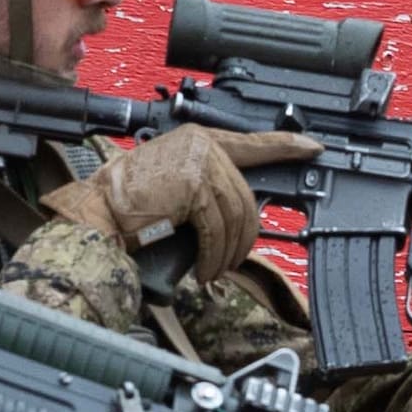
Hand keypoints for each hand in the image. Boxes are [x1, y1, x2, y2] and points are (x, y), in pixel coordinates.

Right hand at [40, 128, 273, 282]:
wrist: (98, 212)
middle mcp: (202, 145)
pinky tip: (206, 271)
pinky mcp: (195, 187)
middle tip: (230, 262)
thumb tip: (247, 215)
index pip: (252, 143)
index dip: (285, 146)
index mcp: (199, 140)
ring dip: (228, 252)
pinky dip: (214, 257)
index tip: (313, 147)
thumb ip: (210, 188)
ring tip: (214, 271)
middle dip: (244, 237)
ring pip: (235, 217)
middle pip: (245, 197)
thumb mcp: (177, 187)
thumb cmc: (130, 205)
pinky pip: (218, 230)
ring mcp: (199, 163)